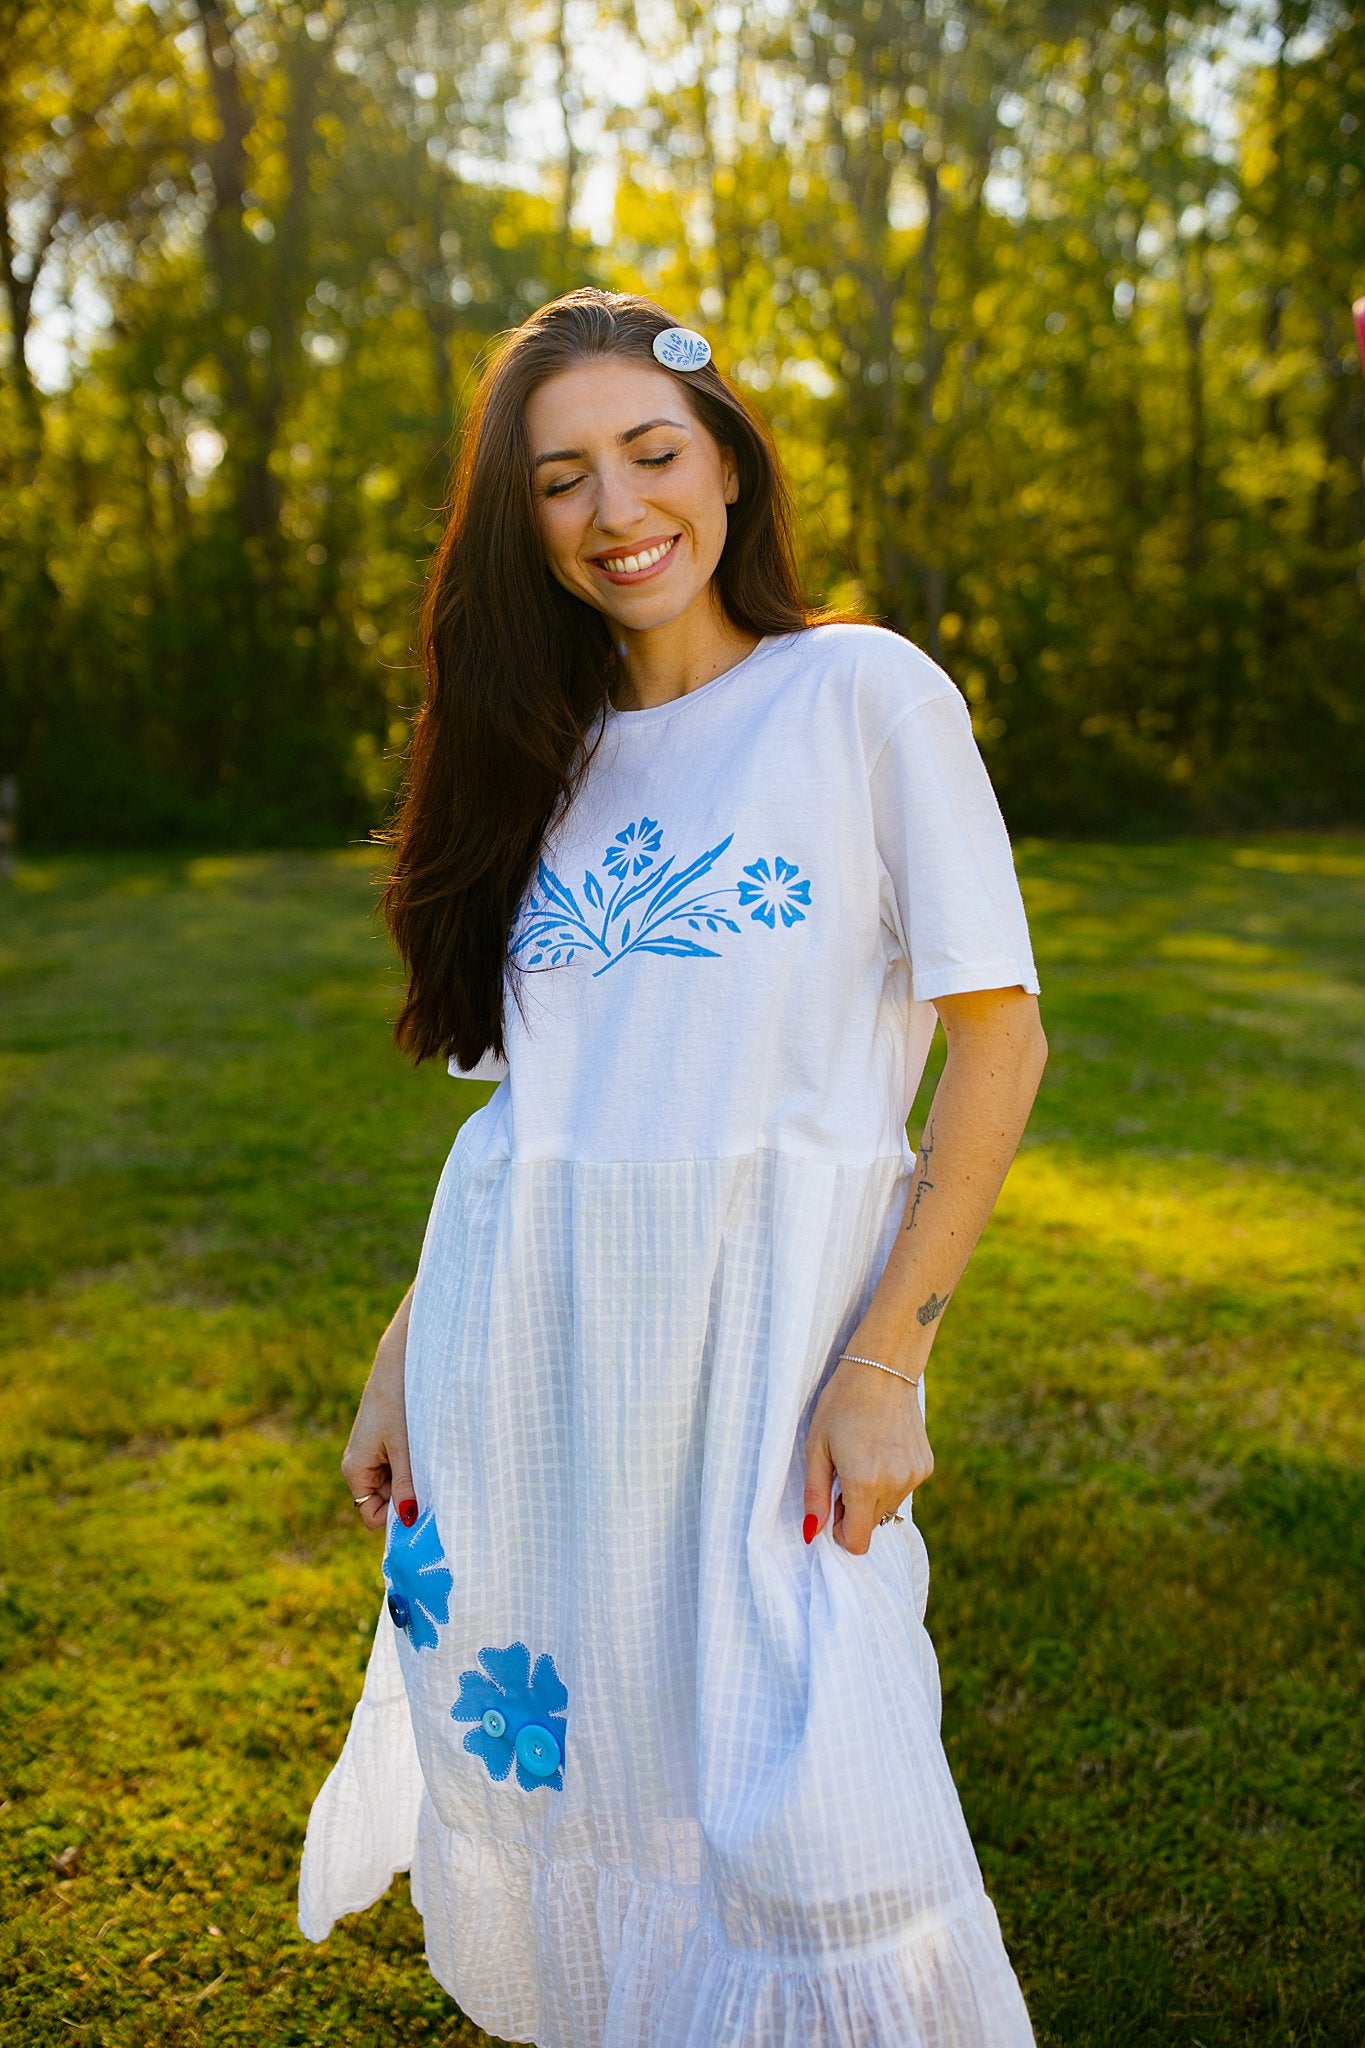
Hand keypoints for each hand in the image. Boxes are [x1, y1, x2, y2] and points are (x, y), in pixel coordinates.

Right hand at [340, 1327, 415, 1535]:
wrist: (400, 1360)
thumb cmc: (399, 1402)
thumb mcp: (405, 1448)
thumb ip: (406, 1485)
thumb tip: (408, 1521)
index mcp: (355, 1470)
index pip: (372, 1516)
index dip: (396, 1518)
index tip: (424, 1508)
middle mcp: (359, 1465)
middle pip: (385, 1501)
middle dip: (409, 1495)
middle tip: (432, 1478)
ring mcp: (372, 1453)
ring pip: (396, 1484)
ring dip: (414, 1478)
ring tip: (428, 1456)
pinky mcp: (384, 1441)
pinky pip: (399, 1466)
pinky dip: (414, 1463)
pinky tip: (426, 1447)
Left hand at [803, 1355, 933, 1554]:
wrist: (882, 1368)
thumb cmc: (841, 1404)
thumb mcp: (817, 1448)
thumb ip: (815, 1495)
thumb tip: (813, 1533)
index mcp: (864, 1482)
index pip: (858, 1542)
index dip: (841, 1533)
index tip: (832, 1507)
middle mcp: (895, 1484)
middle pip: (872, 1524)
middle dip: (854, 1511)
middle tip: (842, 1474)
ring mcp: (914, 1475)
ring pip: (888, 1507)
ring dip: (872, 1495)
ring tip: (863, 1456)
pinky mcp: (926, 1465)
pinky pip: (903, 1488)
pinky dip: (890, 1479)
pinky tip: (882, 1449)